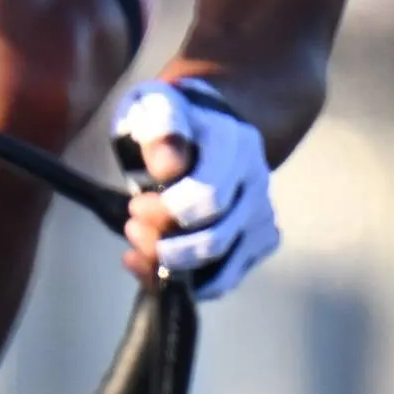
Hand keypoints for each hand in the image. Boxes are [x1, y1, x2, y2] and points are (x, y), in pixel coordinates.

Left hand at [113, 78, 277, 301]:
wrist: (200, 127)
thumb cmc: (168, 121)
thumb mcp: (152, 109)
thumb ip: (160, 129)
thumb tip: (168, 166)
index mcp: (234, 142)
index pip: (211, 196)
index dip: (167, 213)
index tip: (133, 207)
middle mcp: (257, 180)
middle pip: (216, 237)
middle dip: (165, 245)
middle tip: (132, 228)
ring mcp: (262, 212)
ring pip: (224, 265)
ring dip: (174, 267)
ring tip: (140, 248)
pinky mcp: (259, 240)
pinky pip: (227, 278)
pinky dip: (189, 284)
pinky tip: (156, 269)